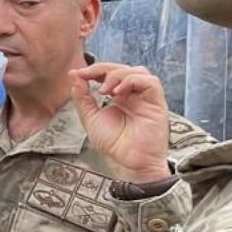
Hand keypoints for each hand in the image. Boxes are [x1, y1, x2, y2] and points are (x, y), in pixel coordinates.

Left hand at [70, 63, 171, 182]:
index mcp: (120, 96)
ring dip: (118, 74)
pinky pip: (150, 83)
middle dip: (103, 69)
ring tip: (103, 90)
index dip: (95, 69)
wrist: (129, 163)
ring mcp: (147, 99)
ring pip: (138, 71)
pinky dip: (133, 81)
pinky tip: (118, 92)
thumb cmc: (114, 144)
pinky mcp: (157, 104)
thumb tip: (74, 75)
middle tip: (88, 76)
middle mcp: (135, 95)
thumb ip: (82, 97)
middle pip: (123, 68)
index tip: (79, 73)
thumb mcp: (90, 117)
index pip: (110, 72)